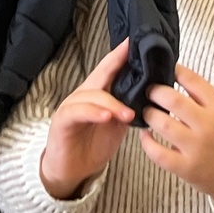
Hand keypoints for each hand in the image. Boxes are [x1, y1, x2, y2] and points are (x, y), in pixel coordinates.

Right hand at [39, 41, 136, 199]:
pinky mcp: (62, 121)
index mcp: (99, 92)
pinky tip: (106, 116)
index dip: (122, 54)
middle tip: (134, 57)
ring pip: (93, 95)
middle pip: (101, 74)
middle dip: (117, 63)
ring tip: (128, 114)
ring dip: (112, 103)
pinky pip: (78, 112)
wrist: (72, 171)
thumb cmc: (94, 144)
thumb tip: (151, 94)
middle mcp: (85, 94)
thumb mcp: (117, 124)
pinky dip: (93, 112)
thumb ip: (128, 107)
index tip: (136, 41)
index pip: (111, 69)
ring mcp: (72, 105)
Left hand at [139, 66, 213, 210]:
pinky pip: (159, 153)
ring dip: (150, 115)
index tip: (165, 68)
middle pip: (174, 100)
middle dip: (155, 92)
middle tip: (149, 91)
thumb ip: (202, 99)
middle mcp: (207, 126)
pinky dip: (147, 142)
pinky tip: (145, 135)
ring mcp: (196, 148)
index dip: (175, 70)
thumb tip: (173, 77)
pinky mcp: (186, 168)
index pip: (193, 80)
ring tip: (147, 111)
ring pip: (163, 125)